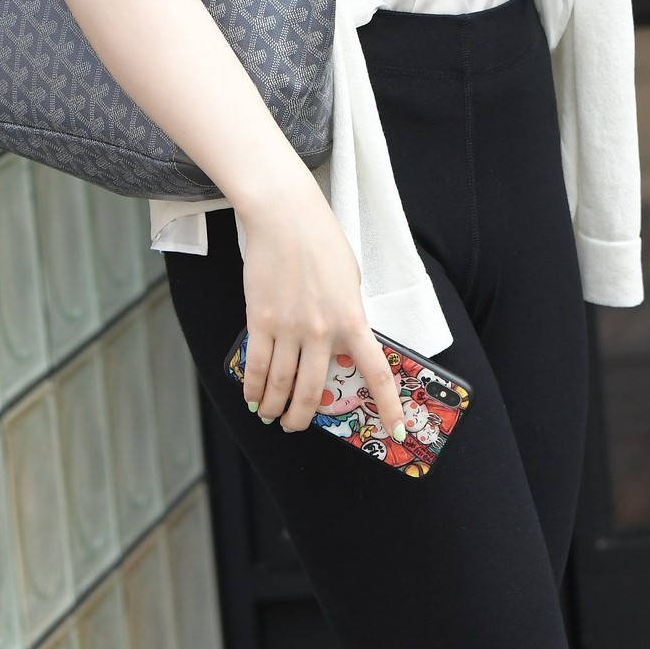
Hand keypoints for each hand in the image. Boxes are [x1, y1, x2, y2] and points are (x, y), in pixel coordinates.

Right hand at [237, 166, 406, 440]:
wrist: (285, 217)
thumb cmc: (322, 244)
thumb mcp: (350, 282)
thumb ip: (348, 316)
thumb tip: (340, 347)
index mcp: (353, 319)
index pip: (376, 373)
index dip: (389, 407)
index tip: (397, 432)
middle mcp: (322, 330)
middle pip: (314, 391)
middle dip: (303, 416)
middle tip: (296, 425)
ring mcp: (289, 327)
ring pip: (281, 384)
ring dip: (274, 406)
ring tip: (271, 416)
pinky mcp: (261, 319)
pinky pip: (257, 364)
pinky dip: (252, 387)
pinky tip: (252, 397)